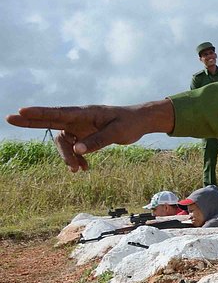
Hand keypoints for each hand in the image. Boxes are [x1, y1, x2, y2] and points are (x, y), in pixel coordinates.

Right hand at [6, 100, 174, 171]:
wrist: (140, 122)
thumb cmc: (129, 123)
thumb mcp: (117, 133)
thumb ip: (97, 141)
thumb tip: (76, 149)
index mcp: (85, 113)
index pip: (58, 113)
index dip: (40, 113)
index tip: (23, 111)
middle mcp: (78, 118)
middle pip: (51, 120)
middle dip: (31, 121)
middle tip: (10, 118)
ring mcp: (80, 127)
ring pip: (64, 142)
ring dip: (67, 156)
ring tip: (77, 170)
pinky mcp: (84, 135)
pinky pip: (73, 148)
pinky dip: (76, 158)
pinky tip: (84, 168)